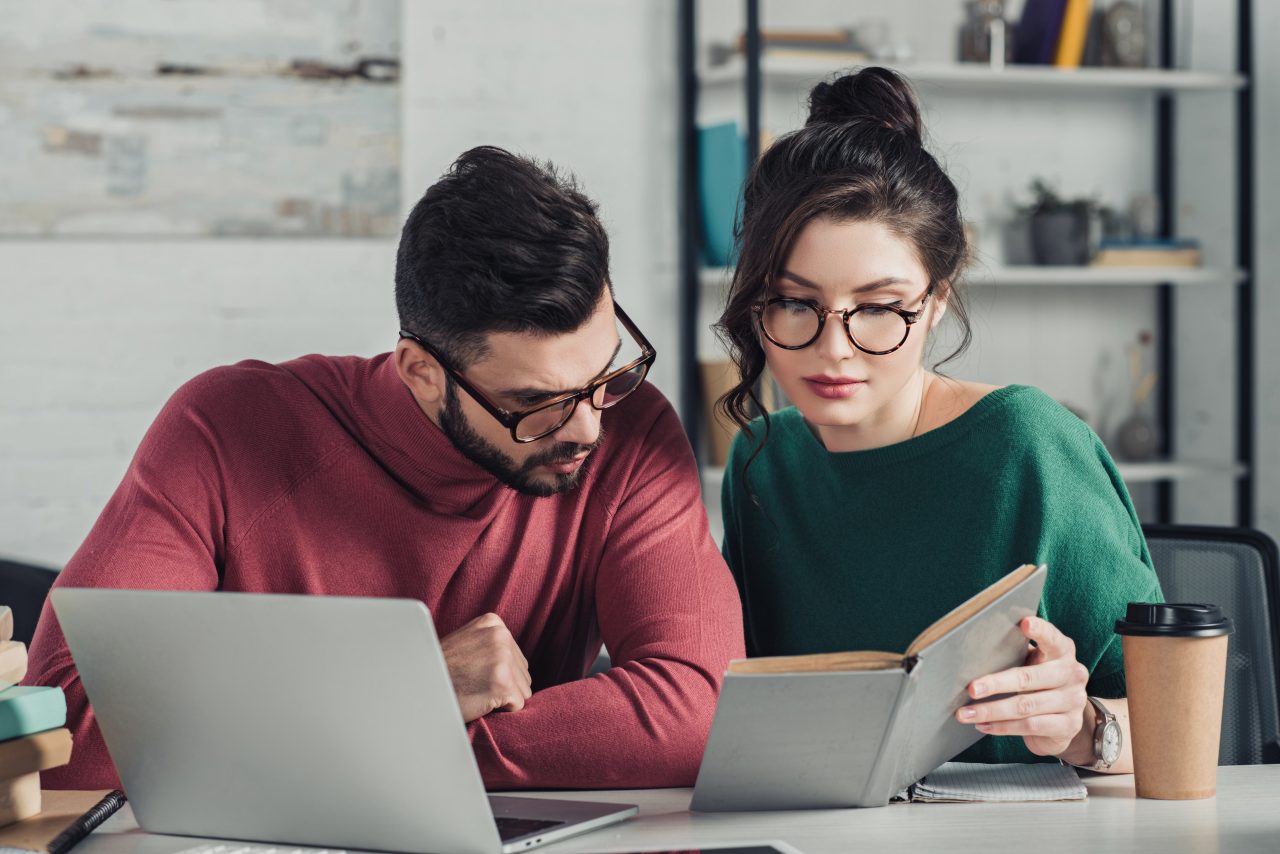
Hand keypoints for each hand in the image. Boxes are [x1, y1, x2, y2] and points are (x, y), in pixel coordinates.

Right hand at [439, 612, 531, 722]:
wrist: (418, 688)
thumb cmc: (442, 672)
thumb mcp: (466, 643)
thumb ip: (490, 643)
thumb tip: (515, 659)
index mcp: (493, 623)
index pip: (516, 657)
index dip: (498, 673)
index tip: (475, 673)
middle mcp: (500, 636)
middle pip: (523, 673)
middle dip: (504, 686)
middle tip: (474, 685)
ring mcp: (502, 658)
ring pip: (523, 690)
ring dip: (503, 698)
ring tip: (476, 691)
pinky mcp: (503, 682)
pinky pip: (518, 704)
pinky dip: (501, 710)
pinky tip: (479, 701)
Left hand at [955, 616, 1090, 758]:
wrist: (1065, 718)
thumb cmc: (1039, 681)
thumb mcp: (1032, 663)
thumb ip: (1015, 655)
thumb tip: (973, 652)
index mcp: (1062, 650)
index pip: (1052, 638)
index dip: (1039, 630)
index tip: (1024, 622)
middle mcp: (1073, 673)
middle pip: (1029, 678)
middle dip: (996, 684)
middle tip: (971, 689)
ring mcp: (1073, 700)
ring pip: (1025, 706)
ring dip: (991, 711)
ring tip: (966, 713)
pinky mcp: (1069, 725)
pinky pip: (1030, 726)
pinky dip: (1002, 727)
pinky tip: (983, 725)